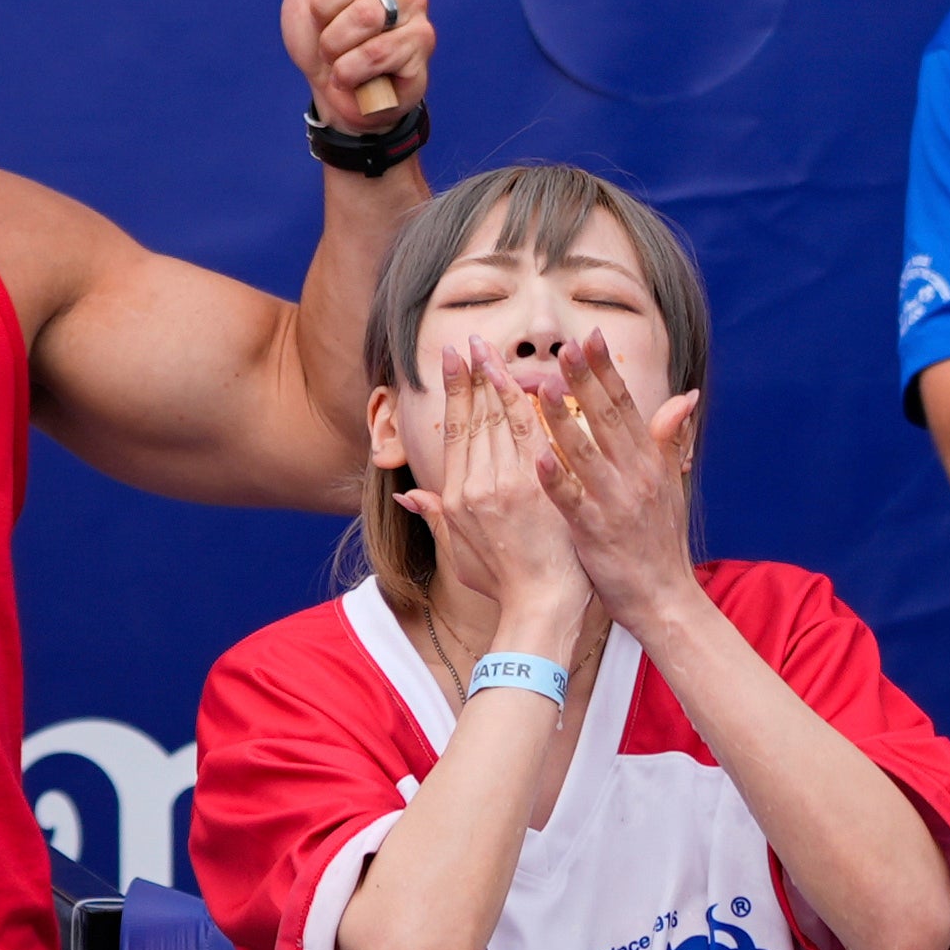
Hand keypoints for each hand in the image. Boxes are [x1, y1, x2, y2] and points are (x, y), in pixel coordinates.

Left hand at [282, 0, 429, 130]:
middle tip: (321, 25)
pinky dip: (349, 70)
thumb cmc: (319, 42)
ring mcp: (415, 10)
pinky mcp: (422, 45)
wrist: (335, 97)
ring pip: (366, 14)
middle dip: (325, 5)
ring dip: (334, 44)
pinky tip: (350, 77)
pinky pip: (378, 52)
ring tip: (335, 56)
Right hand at [394, 341, 588, 652]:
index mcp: (458, 496)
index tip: (454, 361)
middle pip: (476, 418)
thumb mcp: (461, 554)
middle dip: (473, 376)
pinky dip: (535, 406)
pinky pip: (537, 436)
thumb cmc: (505, 585)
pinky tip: (535, 379)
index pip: (455, 431)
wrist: (541, 607)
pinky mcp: (541, 487)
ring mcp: (509, 484)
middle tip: (471, 341)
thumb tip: (409, 494)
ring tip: (494, 349)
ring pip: (503, 420)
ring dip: (500, 381)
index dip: (454, 393)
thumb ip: (436, 517)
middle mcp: (478, 485)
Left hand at [532, 323, 706, 631]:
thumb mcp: (672, 484)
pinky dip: (556, 477)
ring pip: (585, 452)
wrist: (664, 597)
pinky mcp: (596, 531)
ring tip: (539, 387)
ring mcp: (615, 502)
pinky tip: (537, 455)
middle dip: (585, 380)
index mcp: (649, 460)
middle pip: (606, 419)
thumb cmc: (660, 541)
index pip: (625, 405)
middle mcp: (635, 475)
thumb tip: (685, 397)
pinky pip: (572, 499)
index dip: (606, 370)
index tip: (589, 337)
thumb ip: (671, 439)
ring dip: (563, 419)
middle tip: (564, 345)